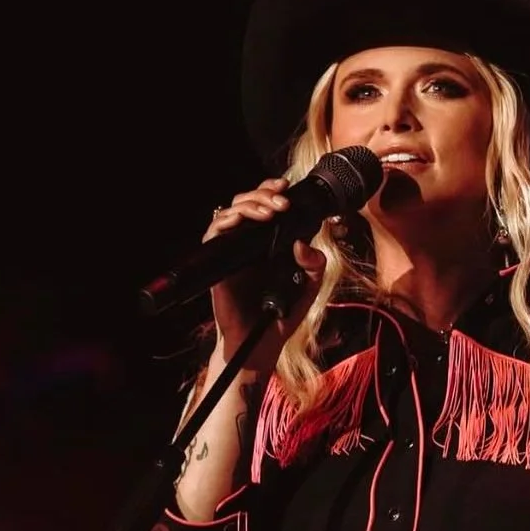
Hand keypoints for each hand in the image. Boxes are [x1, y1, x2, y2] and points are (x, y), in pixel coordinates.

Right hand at [206, 176, 327, 362]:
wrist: (261, 343)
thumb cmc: (282, 316)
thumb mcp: (309, 287)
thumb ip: (315, 264)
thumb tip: (304, 243)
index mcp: (268, 243)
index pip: (265, 205)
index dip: (271, 190)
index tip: (286, 187)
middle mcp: (248, 243)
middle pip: (246, 202)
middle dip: (263, 194)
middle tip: (282, 202)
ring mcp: (232, 252)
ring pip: (230, 212)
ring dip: (249, 205)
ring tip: (270, 211)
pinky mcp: (219, 264)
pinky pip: (215, 235)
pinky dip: (225, 222)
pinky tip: (240, 221)